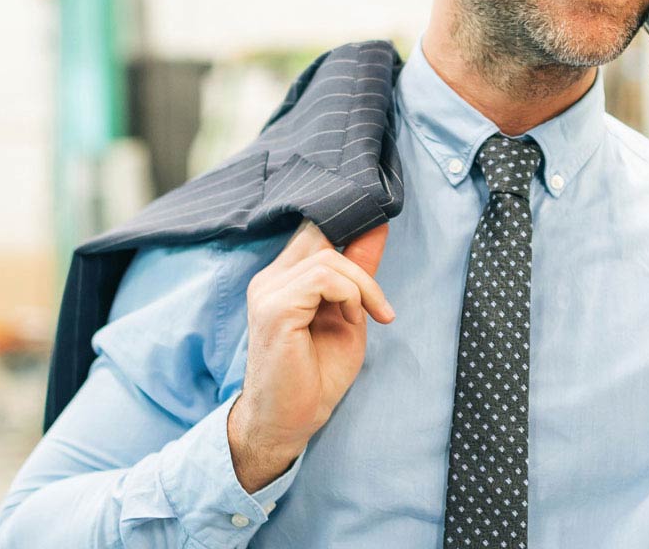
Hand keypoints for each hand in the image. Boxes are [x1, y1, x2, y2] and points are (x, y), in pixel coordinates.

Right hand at [228, 220, 392, 491]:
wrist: (290, 421)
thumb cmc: (316, 374)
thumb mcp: (350, 313)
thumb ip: (359, 270)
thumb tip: (378, 226)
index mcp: (282, 278)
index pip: (313, 228)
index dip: (347, 226)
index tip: (380, 239)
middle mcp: (269, 278)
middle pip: (322, 235)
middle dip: (362, 263)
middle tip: (381, 306)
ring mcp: (267, 291)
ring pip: (327, 257)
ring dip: (362, 286)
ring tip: (368, 317)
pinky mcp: (274, 308)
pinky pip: (321, 278)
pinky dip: (349, 295)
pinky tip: (352, 320)